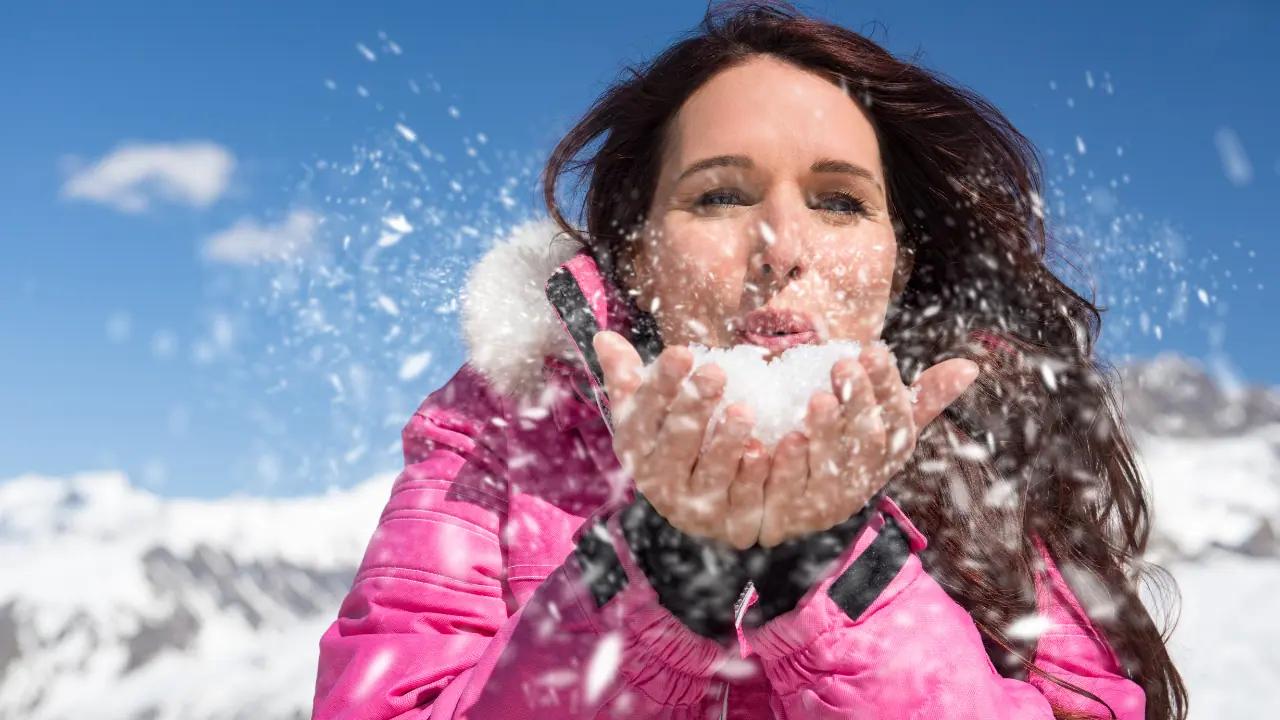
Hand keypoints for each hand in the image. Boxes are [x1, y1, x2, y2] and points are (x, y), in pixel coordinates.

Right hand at [593, 330, 768, 548]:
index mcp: (637, 451)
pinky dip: (756, 476)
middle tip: (716, 373)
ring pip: (711, 476)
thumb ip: (628, 377)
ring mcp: (696, 509)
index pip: (644, 416)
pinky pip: (746, 501)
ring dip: (725, 444)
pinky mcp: (733, 523)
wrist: (704, 506)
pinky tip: (768, 449)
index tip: (681, 353)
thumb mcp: (648, 413)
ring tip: (744, 411)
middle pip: (676, 445)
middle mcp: (661, 484)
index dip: (662, 386)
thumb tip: (604, 336)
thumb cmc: (672, 443)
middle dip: (694, 408)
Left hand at [757, 342, 979, 547]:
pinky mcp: (783, 519)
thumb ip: (922, 400)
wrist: (786, 513)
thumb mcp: (885, 430)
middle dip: (858, 404)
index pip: (896, 421)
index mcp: (886, 458)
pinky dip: (783, 467)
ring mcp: (823, 505)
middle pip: (866, 444)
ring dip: (825, 434)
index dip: (885, 388)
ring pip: (828, 470)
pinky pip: (785, 493)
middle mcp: (859, 484)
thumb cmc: (844, 457)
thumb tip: (970, 366)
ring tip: (817, 398)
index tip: (873, 351)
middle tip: (843, 364)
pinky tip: (777, 440)